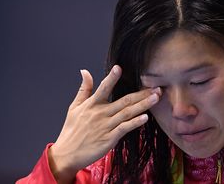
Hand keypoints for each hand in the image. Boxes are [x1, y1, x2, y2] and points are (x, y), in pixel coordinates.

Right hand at [48, 65, 160, 182]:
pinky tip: (145, 118)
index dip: (111, 78)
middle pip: (124, 101)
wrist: (67, 154)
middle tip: (156, 87)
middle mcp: (100, 114)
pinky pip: (124, 129)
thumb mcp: (74, 107)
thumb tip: (85, 71)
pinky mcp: (109, 139)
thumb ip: (84, 89)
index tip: (119, 68)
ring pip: (127, 113)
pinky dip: (134, 123)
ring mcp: (105, 126)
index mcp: (91, 104)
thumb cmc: (72, 130)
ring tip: (156, 98)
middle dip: (141, 94)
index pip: (103, 88)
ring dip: (143, 105)